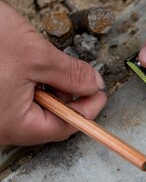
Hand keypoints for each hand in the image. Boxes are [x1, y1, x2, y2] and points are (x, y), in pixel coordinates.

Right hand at [0, 3, 106, 145]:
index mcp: (15, 124)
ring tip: (45, 61)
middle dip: (65, 96)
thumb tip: (93, 84)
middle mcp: (1, 126)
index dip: (87, 109)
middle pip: (46, 120)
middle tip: (78, 73)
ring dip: (45, 88)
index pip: (64, 127)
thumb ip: (69, 73)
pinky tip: (26, 62)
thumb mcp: (35, 54)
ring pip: (29, 108)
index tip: (100, 91)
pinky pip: (12, 99)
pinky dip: (25, 83)